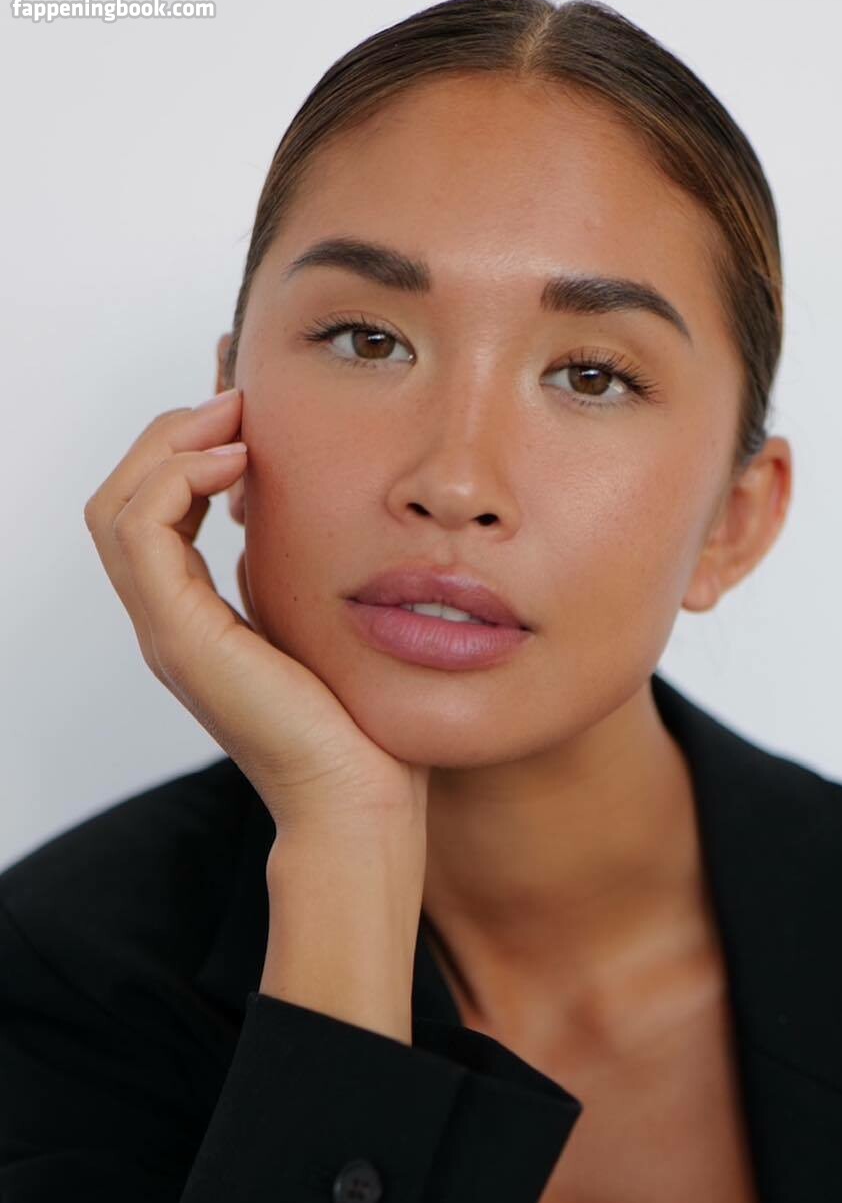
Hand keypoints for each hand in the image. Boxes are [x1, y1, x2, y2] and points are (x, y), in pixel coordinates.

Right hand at [84, 388, 429, 843]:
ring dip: (170, 446)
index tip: (246, 417)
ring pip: (118, 506)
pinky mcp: (182, 636)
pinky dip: (175, 480)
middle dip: (171, 435)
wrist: (361, 800)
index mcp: (198, 623)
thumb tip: (306, 514)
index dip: (187, 452)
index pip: (154, 514)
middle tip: (236, 402)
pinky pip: (140, 532)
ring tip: (233, 421)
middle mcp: (170, 626)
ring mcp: (168, 633)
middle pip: (122, 499)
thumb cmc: (363, 727)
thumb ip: (298, 576)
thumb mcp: (326, 625)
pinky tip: (235, 463)